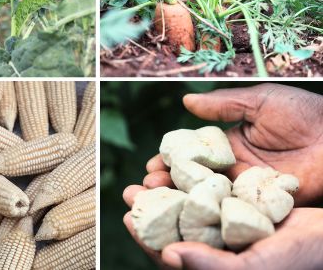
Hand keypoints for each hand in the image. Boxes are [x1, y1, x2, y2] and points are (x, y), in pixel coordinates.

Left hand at [124, 186, 322, 269]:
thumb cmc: (297, 259)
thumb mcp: (252, 267)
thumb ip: (209, 265)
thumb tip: (168, 255)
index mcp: (215, 266)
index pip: (172, 255)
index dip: (147, 239)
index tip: (127, 218)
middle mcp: (217, 249)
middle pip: (174, 229)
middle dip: (151, 211)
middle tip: (129, 192)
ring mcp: (227, 228)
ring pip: (188, 210)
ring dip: (168, 193)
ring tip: (149, 176)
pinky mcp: (239, 208)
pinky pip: (209, 195)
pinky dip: (193, 181)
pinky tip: (179, 165)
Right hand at [145, 83, 322, 204]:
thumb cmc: (305, 114)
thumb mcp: (260, 101)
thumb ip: (223, 105)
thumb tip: (186, 101)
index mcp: (231, 144)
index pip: (193, 154)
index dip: (171, 159)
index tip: (151, 163)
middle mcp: (235, 168)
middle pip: (195, 178)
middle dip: (169, 182)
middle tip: (147, 185)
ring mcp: (248, 188)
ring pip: (209, 196)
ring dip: (183, 198)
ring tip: (160, 199)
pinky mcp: (264, 205)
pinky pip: (233, 209)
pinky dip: (210, 212)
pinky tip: (190, 212)